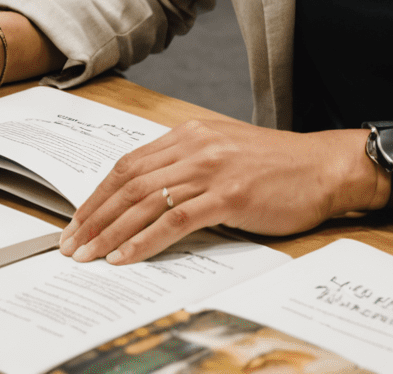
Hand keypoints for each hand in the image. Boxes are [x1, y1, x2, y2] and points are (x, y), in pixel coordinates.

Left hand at [57, 117, 383, 266]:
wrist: (322, 167)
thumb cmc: (277, 166)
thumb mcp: (224, 153)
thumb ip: (188, 165)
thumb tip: (147, 198)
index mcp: (190, 133)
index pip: (130, 164)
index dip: (99, 194)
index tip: (78, 220)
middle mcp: (196, 145)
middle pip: (129, 181)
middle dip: (94, 216)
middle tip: (70, 244)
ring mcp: (211, 169)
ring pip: (145, 200)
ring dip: (110, 232)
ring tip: (89, 256)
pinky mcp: (228, 195)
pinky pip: (175, 220)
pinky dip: (145, 241)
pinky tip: (127, 257)